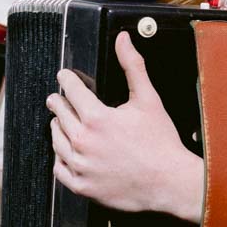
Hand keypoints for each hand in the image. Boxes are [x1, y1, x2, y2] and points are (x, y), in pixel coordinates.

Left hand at [47, 32, 202, 220]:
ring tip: (63, 123)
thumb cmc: (161, 142)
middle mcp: (83, 141)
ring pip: (56, 140)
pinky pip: (59, 169)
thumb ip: (133, 66)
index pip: (70, 90)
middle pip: (59, 114)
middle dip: (60, 102)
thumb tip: (123, 40)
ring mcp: (81, 165)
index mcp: (97, 118)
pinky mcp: (82, 186)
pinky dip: (61, 159)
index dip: (67, 79)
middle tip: (60, 99)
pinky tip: (67, 152)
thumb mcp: (148, 99)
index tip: (65, 76)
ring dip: (58, 128)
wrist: (169, 182)